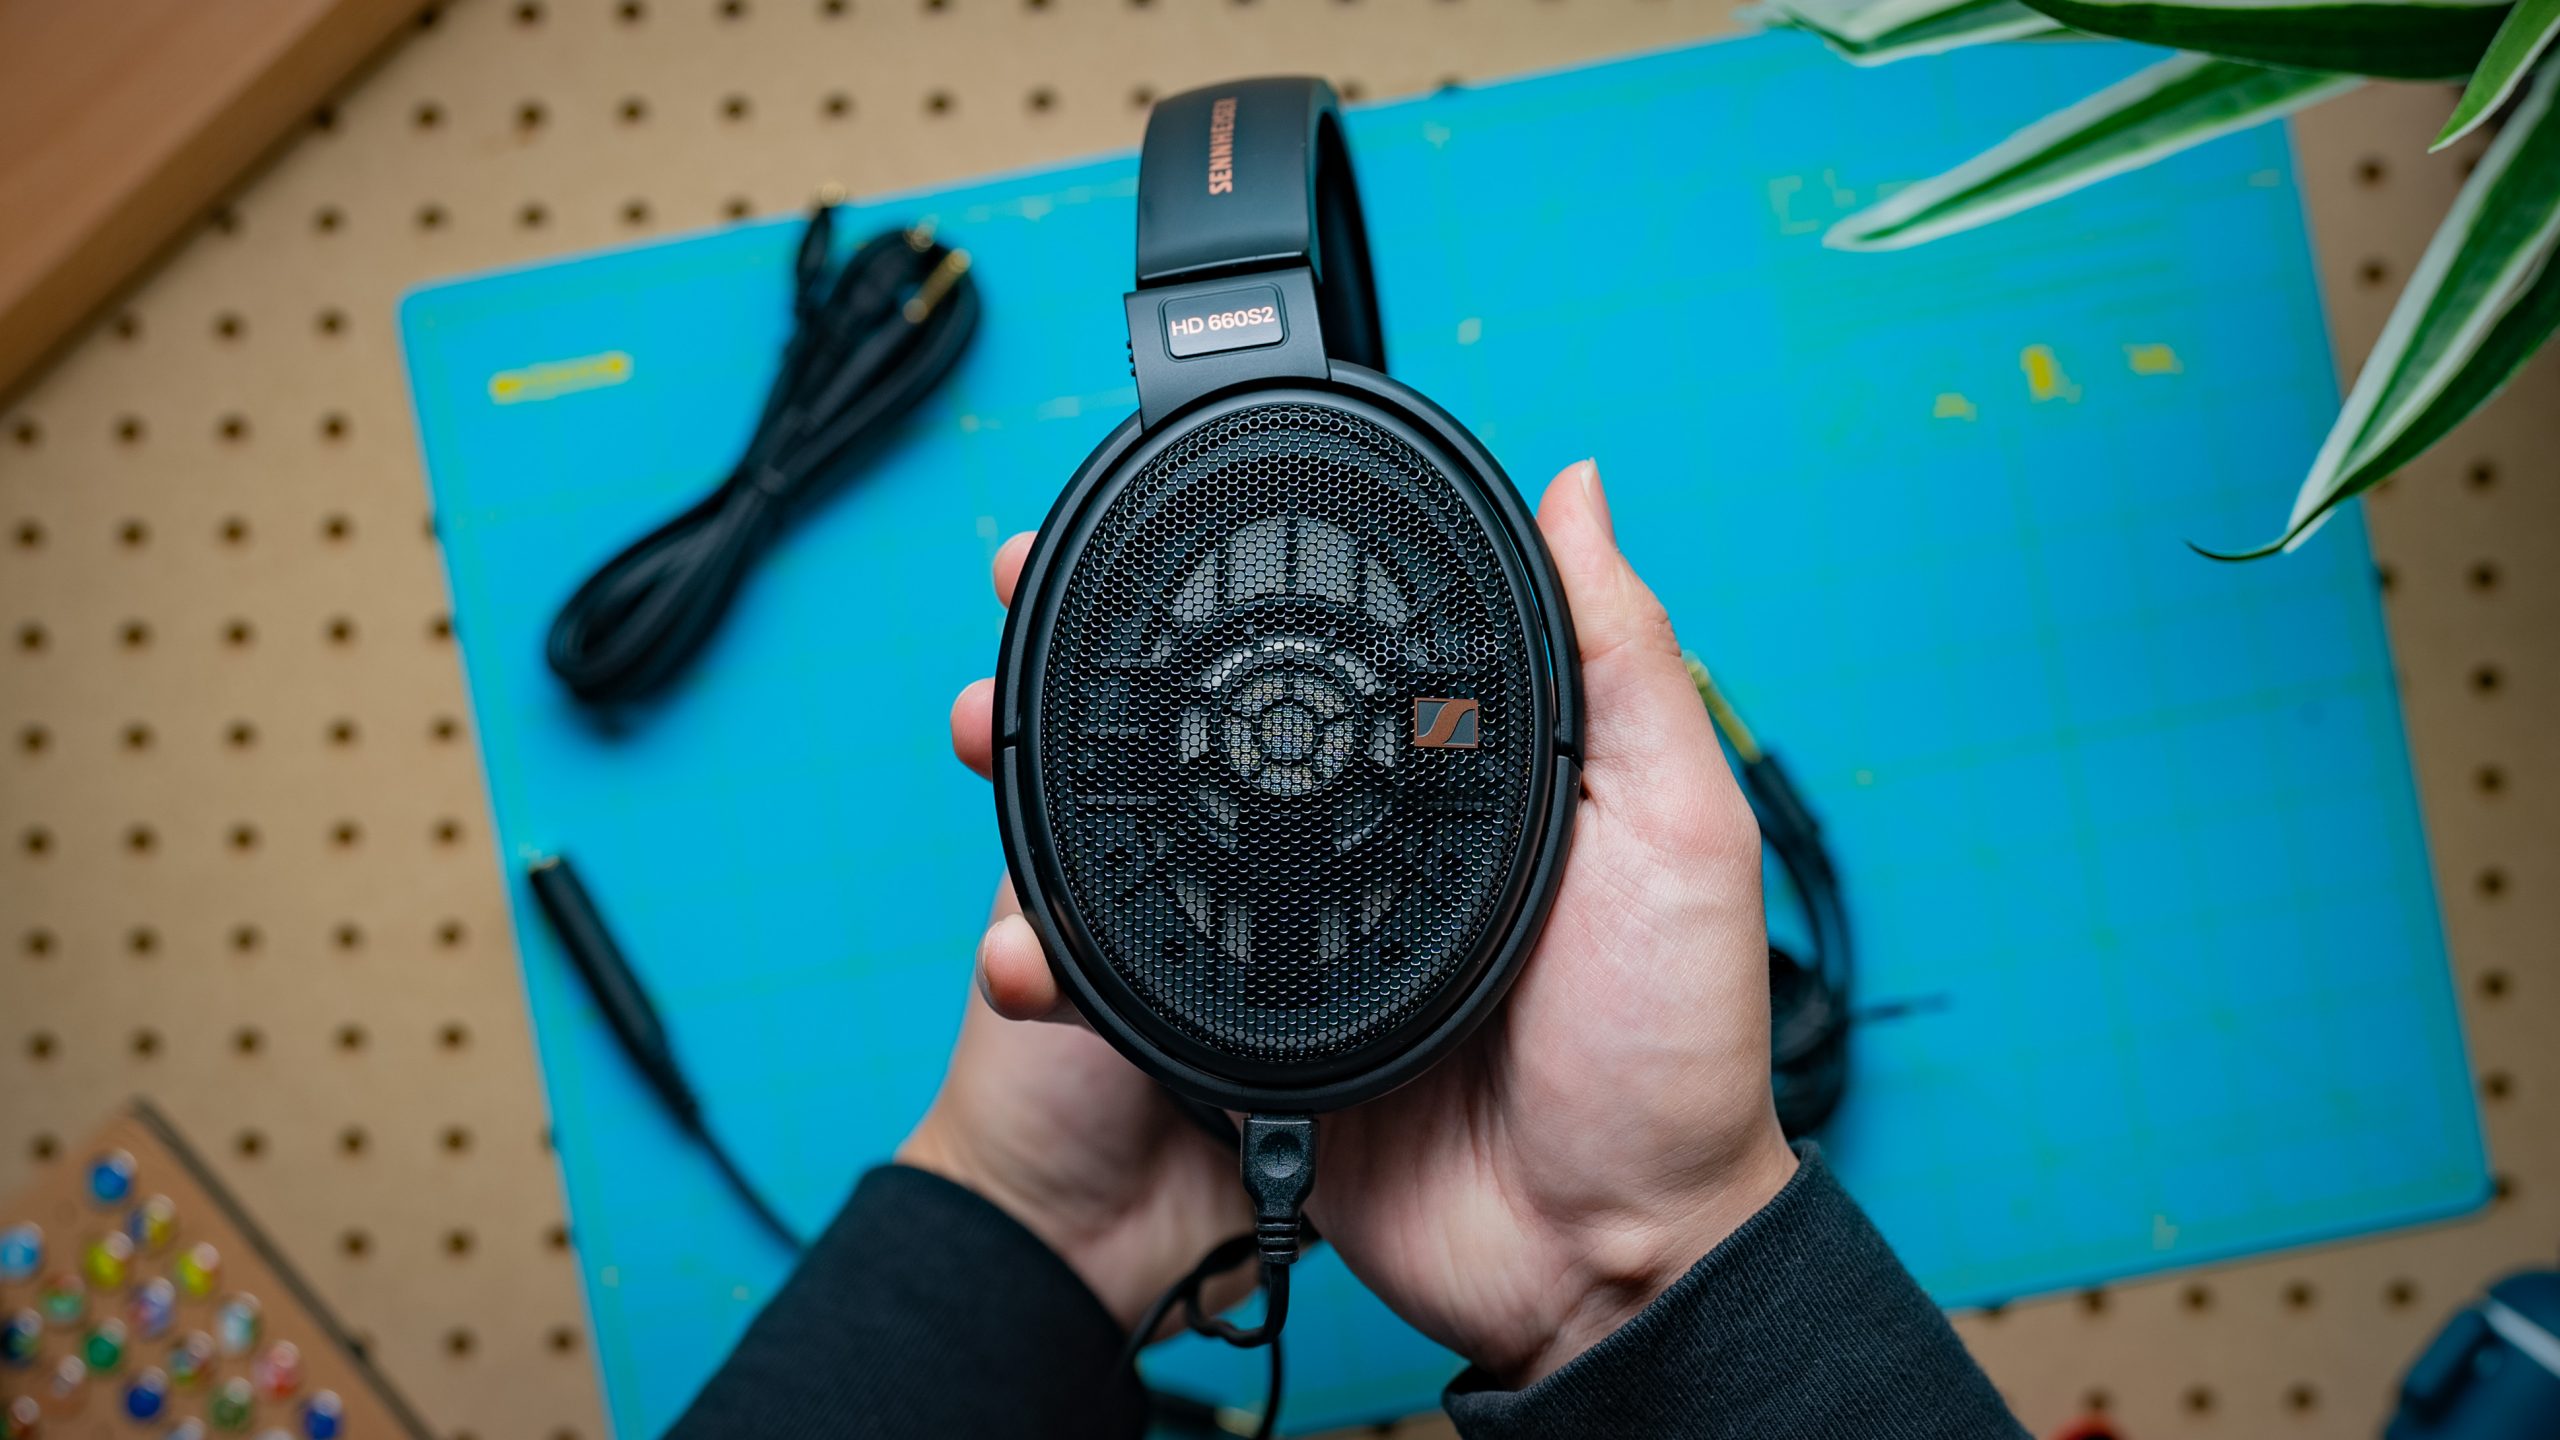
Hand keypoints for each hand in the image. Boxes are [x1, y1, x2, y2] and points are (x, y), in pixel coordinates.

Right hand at [951, 459, 1795, 1384]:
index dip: (1255, 590)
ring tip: (987, 749)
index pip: (1343, 656)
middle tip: (1019, 621)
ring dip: (1058, 812)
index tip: (1160, 522)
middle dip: (1109, 685)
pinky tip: (1019, 938)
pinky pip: (1143, 995)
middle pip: (1221, 744)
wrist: (1612, 1258)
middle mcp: (1374, 850)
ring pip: (1158, 857)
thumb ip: (1622, 660)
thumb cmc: (1672, 1046)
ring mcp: (1306, 947)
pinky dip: (1069, 970)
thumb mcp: (1677, 826)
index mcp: (1467, 784)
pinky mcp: (1254, 1048)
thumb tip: (1576, 490)